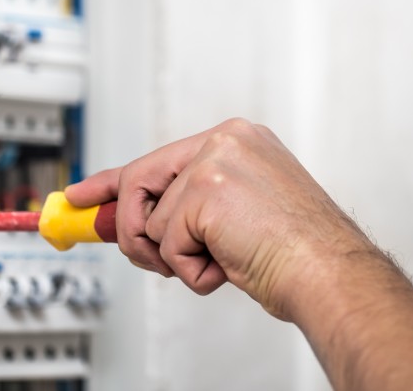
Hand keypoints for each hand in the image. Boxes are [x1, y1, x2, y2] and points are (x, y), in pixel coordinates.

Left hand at [65, 118, 370, 319]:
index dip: (114, 180)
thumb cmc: (294, 251)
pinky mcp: (205, 191)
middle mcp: (224, 141)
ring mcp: (214, 161)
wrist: (330, 272)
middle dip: (129, 229)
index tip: (81, 196)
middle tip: (146, 257)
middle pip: (140, 182)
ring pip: (151, 220)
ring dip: (178, 255)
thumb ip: (193, 206)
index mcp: (236, 141)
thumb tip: (141, 224)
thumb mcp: (239, 214)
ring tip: (222, 259)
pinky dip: (190, 269)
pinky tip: (228, 265)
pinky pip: (165, 242)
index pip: (159, 158)